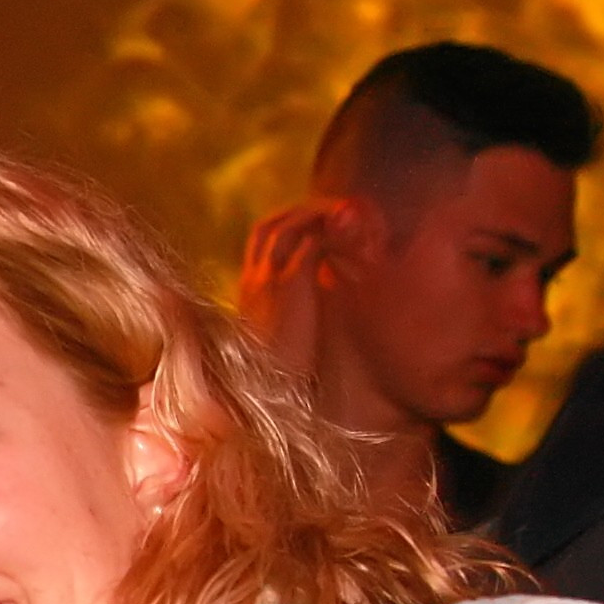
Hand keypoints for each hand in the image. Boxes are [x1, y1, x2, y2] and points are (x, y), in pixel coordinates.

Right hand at [237, 199, 333, 378]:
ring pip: (288, 224)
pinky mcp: (289, 283)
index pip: (262, 243)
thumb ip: (294, 315)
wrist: (272, 395)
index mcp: (249, 295)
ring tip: (350, 212)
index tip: (321, 224)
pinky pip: (310, 239)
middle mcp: (253, 281)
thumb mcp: (285, 340)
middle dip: (304, 211)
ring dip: (321, 213)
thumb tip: (315, 301)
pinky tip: (355, 230)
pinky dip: (332, 229)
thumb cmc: (283, 378)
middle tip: (339, 209)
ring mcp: (267, 279)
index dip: (291, 226)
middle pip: (271, 225)